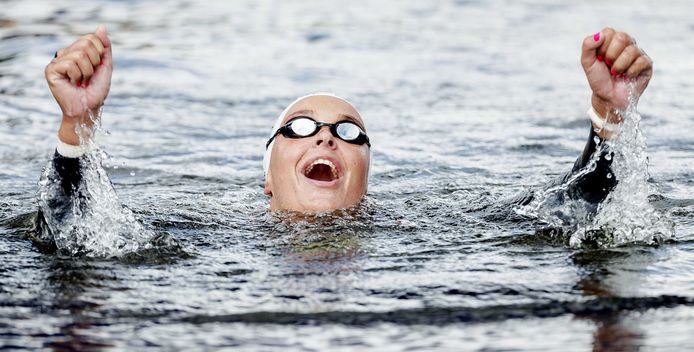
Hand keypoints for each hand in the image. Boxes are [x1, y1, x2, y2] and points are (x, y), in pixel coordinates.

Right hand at [45, 26, 112, 144]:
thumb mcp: (105, 67)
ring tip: (81, 82)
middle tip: (88, 77)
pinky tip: (73, 84)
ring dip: (87, 72)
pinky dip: (77, 76)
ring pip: (79, 55)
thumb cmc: (96, 91)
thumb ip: (104, 47)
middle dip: (94, 63)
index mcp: (77, 52)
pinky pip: (70, 64)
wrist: (88, 109)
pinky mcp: (51, 70)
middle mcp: (65, 54)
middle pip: (86, 43)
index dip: (99, 53)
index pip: (91, 38)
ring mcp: (57, 61)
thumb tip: (101, 27)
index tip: (96, 68)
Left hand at [581, 28, 652, 135]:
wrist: (607, 97)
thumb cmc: (598, 79)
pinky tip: (627, 76)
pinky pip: (641, 61)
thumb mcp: (587, 62)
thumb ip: (588, 46)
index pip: (609, 32)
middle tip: (608, 65)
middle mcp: (626, 43)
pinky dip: (630, 72)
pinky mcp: (647, 63)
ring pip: (631, 50)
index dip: (601, 47)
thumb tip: (599, 35)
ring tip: (616, 73)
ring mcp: (638, 52)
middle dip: (611, 55)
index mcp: (612, 40)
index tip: (599, 59)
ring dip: (619, 66)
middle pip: (622, 37)